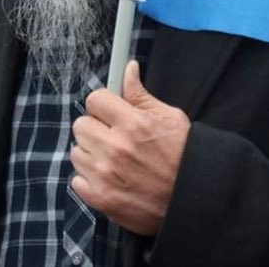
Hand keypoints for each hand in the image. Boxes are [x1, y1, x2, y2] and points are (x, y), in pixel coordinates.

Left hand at [71, 61, 189, 235]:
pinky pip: (76, 180)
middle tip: (113, 135)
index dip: (103, 103)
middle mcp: (115, 148)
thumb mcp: (169, 117)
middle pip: (81, 125)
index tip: (110, 110)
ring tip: (113, 159)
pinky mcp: (100, 198)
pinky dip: (90, 179)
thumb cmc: (183, 155)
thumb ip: (141, 95)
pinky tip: (109, 177)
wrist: (192, 197)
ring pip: (76, 152)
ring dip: (91, 154)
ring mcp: (105, 175)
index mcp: (133, 124)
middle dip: (95, 127)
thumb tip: (128, 69)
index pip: (95, 100)